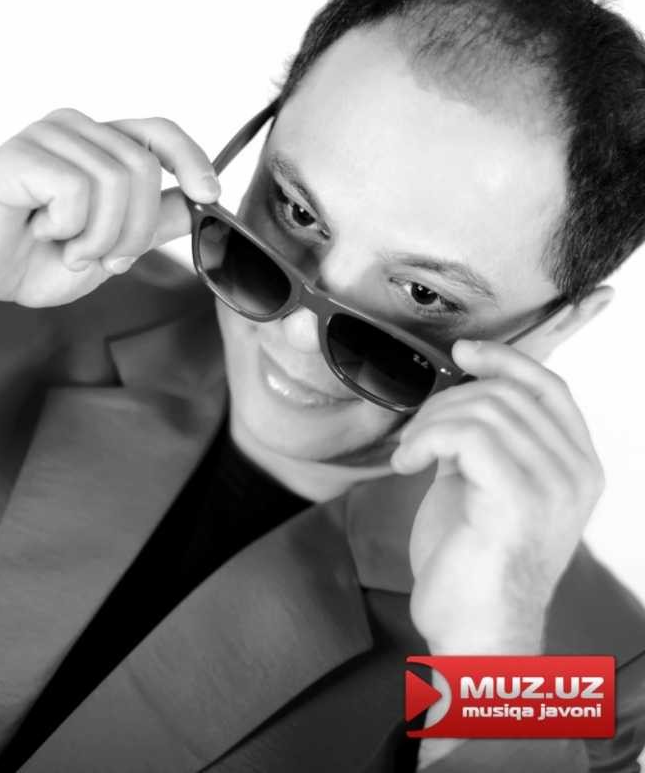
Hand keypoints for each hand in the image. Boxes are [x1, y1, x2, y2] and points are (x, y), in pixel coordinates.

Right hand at [0, 109, 218, 309]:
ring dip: (98, 237)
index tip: (209, 194)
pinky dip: (66, 228)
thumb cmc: (29, 258)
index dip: (193, 159)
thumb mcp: (107, 250)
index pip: (160, 133)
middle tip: (101, 258)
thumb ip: (150, 226)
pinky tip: (38, 229)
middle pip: (144, 169)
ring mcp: (48, 137)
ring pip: (116, 181)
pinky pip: (76, 190)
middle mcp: (78, 132)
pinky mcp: (21, 153)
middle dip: (134, 232)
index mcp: (99, 149)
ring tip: (66, 248)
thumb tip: (196, 205)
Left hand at [390, 339, 605, 653]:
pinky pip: (466, 434)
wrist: (474, 629)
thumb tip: (461, 395)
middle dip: (445, 402)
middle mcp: (575, 472)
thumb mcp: (485, 486)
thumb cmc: (473, 561)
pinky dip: (425, 439)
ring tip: (409, 454)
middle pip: (506, 393)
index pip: (550, 387)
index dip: (505, 359)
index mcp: (576, 466)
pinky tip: (406, 464)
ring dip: (428, 424)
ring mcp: (552, 485)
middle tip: (415, 434)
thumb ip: (486, 442)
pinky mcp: (517, 499)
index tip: (463, 352)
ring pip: (482, 410)